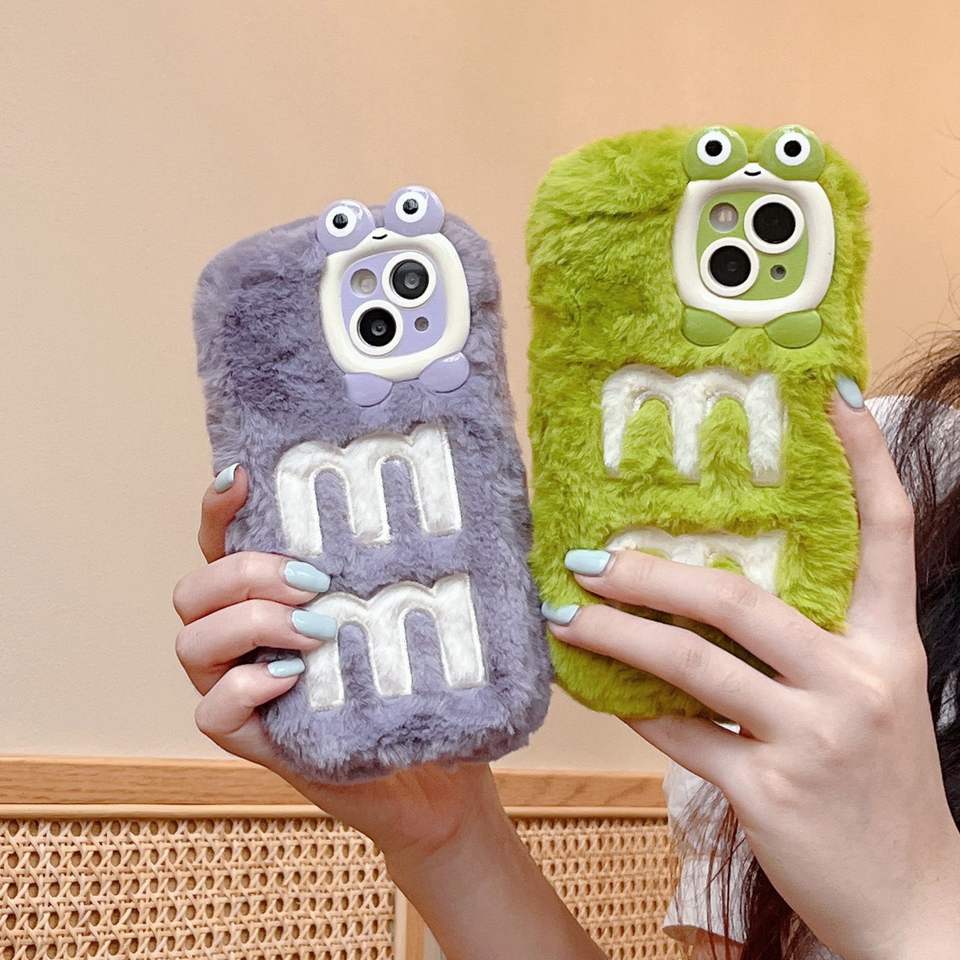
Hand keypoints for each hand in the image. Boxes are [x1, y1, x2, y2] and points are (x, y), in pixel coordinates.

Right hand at [173, 470, 605, 959]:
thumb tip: (438, 490)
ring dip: (250, 623)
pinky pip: (211, 711)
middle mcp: (243, 639)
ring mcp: (242, 690)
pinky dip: (246, 686)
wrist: (438, 772)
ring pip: (191, 642)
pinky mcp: (254, 742)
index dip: (218, 507)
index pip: (221, 542)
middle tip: (316, 583)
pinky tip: (294, 679)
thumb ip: (402, 561)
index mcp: (271, 597)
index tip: (243, 476)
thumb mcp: (411, 612)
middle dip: (245, 573)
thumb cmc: (423, 682)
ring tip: (317, 632)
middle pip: (194, 589)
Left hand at [548, 392, 959, 959]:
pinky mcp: (771, 794)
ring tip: (567, 613)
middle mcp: (859, 682)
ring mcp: (815, 739)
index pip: (889, 536)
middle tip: (592, 555)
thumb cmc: (879, 789)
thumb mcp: (869, 703)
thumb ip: (809, 649)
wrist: (914, 906)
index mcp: (890, 648)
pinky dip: (634, 708)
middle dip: (656, 573)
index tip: (834, 398)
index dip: (867, 462)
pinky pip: (682, 736)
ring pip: (694, 665)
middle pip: (742, 600)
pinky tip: (599, 690)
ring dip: (620, 635)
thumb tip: (710, 597)